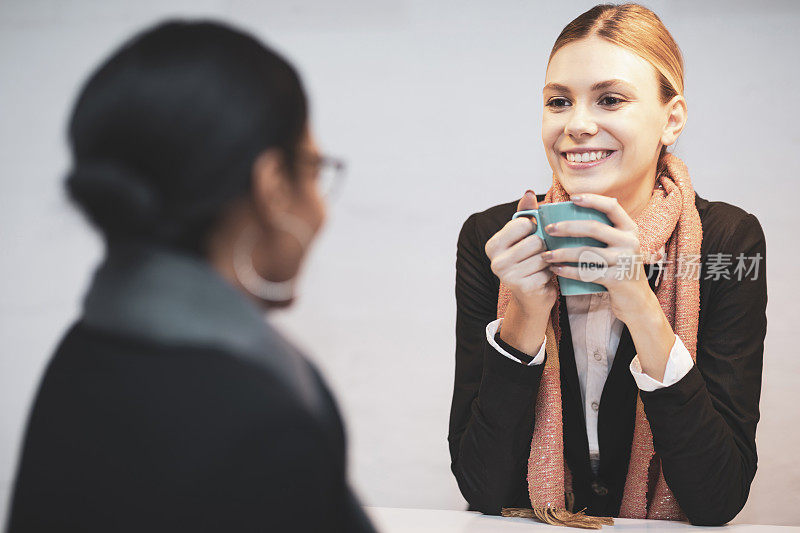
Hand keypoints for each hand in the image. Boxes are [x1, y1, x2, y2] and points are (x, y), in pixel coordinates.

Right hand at [485, 190, 557, 316]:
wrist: (531, 297)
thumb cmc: (528, 262)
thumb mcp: (524, 237)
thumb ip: (525, 214)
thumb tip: (528, 193)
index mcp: (493, 245)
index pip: (521, 224)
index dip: (534, 227)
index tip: (533, 234)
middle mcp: (496, 262)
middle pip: (534, 241)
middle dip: (544, 245)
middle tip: (540, 253)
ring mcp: (508, 277)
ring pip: (542, 256)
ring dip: (549, 259)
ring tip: (543, 265)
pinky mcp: (524, 288)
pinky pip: (547, 271)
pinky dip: (552, 273)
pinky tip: (545, 277)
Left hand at [540, 193, 655, 323]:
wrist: (637, 300)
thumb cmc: (619, 269)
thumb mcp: (619, 247)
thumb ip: (605, 232)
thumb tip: (571, 214)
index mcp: (630, 229)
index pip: (612, 206)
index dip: (592, 199)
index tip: (572, 198)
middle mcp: (630, 242)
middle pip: (594, 227)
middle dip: (567, 227)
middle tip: (548, 229)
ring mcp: (625, 261)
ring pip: (587, 252)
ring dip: (562, 253)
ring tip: (546, 255)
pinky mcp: (617, 279)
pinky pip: (587, 273)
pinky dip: (568, 271)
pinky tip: (555, 270)